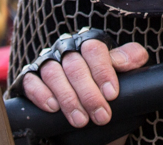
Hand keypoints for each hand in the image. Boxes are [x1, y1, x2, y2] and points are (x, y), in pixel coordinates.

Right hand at [21, 41, 147, 127]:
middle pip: (75, 65)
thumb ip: (131, 60)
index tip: (112, 94)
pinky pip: (32, 82)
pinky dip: (42, 94)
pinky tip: (53, 108)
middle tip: (101, 116)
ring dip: (68, 99)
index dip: (103, 71)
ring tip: (81, 120)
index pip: (94, 48)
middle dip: (89, 94)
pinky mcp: (31, 77)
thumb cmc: (107, 88)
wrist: (89, 112)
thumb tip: (122, 62)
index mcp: (90, 42)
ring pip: (53, 73)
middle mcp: (67, 49)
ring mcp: (47, 62)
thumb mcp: (126, 73)